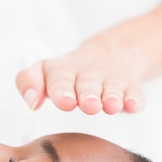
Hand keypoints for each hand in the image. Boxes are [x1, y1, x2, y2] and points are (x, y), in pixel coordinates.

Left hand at [15, 39, 145, 114]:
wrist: (108, 55)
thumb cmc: (67, 74)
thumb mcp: (43, 72)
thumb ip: (27, 82)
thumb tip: (31, 102)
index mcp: (62, 71)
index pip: (59, 79)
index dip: (60, 90)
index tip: (63, 102)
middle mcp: (87, 74)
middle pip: (87, 84)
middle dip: (88, 94)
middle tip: (88, 105)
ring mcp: (110, 80)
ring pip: (111, 88)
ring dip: (111, 97)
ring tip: (110, 106)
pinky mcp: (130, 86)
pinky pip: (134, 92)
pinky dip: (134, 99)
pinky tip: (133, 105)